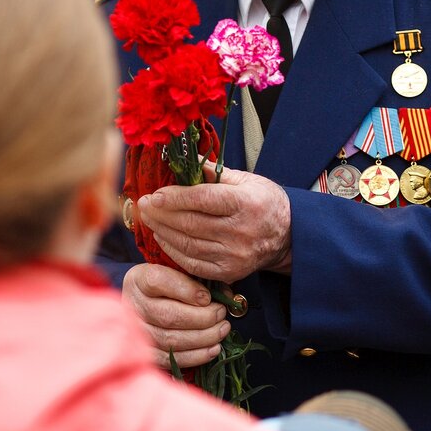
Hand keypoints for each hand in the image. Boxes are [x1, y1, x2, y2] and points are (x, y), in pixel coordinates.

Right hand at [122, 262, 230, 369]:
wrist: (144, 304)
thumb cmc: (167, 285)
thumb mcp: (176, 272)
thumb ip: (197, 279)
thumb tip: (225, 294)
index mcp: (140, 279)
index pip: (159, 281)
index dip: (187, 290)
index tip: (208, 296)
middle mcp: (134, 306)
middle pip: (168, 315)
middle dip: (202, 317)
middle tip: (221, 314)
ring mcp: (137, 332)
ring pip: (171, 339)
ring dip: (203, 337)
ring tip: (222, 330)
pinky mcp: (145, 353)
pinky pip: (171, 359)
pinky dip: (195, 356)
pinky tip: (213, 349)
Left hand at [137, 168, 291, 282]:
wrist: (288, 235)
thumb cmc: (264, 201)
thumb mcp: (246, 179)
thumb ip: (214, 172)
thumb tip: (185, 159)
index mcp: (246, 202)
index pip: (203, 199)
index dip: (175, 197)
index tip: (155, 194)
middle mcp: (241, 230)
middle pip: (191, 223)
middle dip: (162, 214)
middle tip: (143, 205)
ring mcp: (235, 254)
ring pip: (188, 244)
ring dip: (163, 232)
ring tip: (149, 220)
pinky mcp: (230, 271)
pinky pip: (194, 263)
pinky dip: (174, 251)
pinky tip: (163, 239)